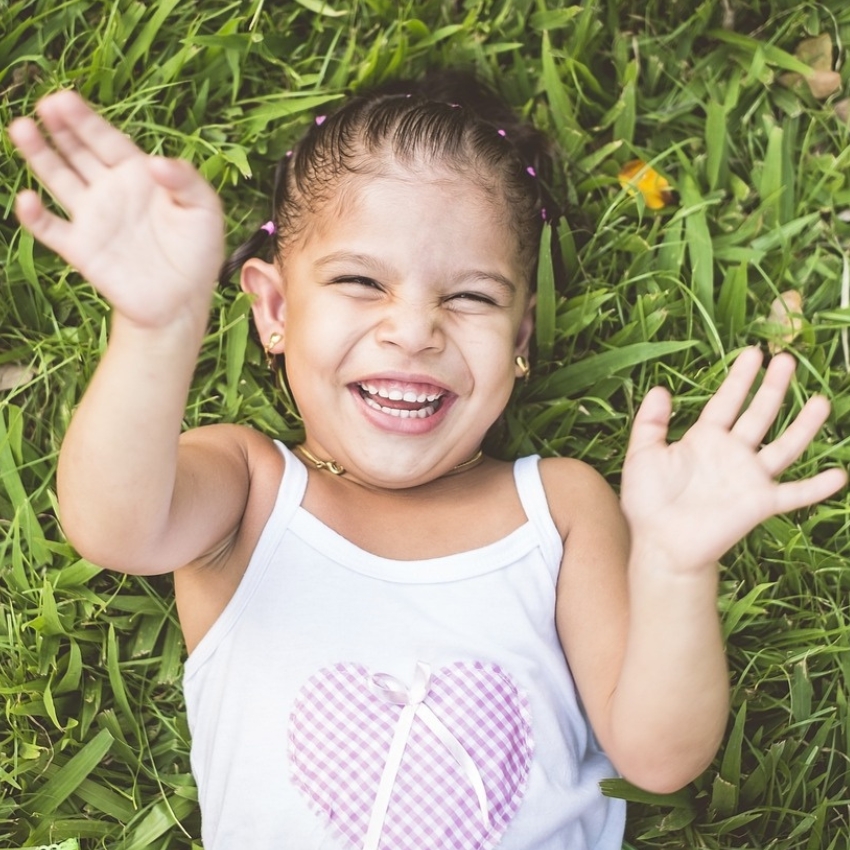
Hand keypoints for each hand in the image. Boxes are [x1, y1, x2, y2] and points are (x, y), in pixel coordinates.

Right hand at [8, 90, 223, 327]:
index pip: (107, 140)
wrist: (182, 301)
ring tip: (21, 128)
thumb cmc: (198, 252)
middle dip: (62, 128)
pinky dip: (35, 216)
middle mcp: (110, 190)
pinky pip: (51, 228)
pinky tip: (28, 199)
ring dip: (39, 155)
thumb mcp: (205, 210)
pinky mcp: (81, 249)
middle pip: (78, 151)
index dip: (86, 120)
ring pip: (57, 178)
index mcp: (138, 176)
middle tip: (45, 105)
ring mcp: (92, 218)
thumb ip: (187, 181)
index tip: (64, 98)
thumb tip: (156, 162)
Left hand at [620, 347, 845, 572]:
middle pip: (759, 414)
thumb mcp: (643, 455)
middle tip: (787, 359)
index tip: (754, 353)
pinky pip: (794, 494)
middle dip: (773, 388)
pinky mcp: (760, 504)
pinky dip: (816, 487)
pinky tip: (839, 475)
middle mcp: (732, 453)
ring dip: (803, 426)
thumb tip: (659, 388)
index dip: (740, 379)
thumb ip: (650, 423)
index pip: (727, 401)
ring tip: (822, 401)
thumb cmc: (647, 501)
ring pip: (784, 446)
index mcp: (705, 439)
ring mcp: (749, 478)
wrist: (660, 543)